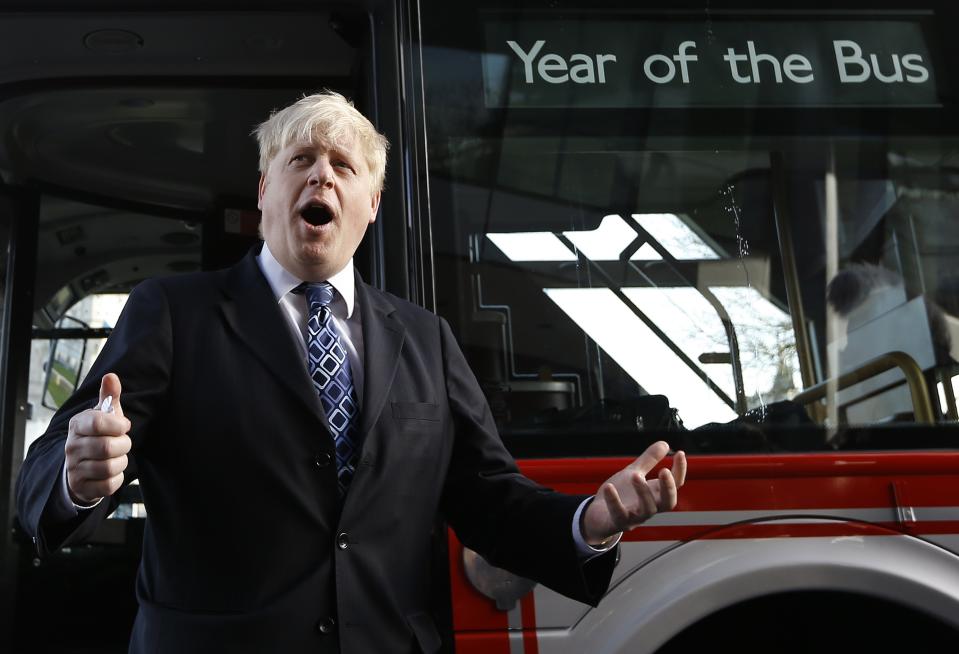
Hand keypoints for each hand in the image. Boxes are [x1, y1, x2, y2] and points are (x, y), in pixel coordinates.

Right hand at [64, 373, 131, 503]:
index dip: (118, 424)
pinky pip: (108, 485)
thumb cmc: (98, 435)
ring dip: (121, 462)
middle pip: (107, 447)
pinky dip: (117, 479)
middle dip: (124, 445)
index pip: (97, 422)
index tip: (124, 426)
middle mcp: (72, 447)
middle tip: (123, 443)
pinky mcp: (82, 487)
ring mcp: (74, 469)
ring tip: (117, 457)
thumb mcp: (103, 415)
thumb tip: (111, 376)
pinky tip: (113, 472)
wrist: (82, 466)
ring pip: (109, 467)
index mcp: (77, 425)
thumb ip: (109, 397)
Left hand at [582, 441, 686, 544]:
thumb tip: (665, 443)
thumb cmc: (621, 495)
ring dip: (643, 492)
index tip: (680, 453)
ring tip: (635, 475)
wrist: (599, 514)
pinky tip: (609, 487)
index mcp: (655, 494)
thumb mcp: (634, 473)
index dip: (680, 470)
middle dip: (668, 488)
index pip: (675, 485)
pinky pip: (619, 514)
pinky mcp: (618, 522)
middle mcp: (650, 507)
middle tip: (665, 471)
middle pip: (668, 502)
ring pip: (647, 509)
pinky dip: (614, 501)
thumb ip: (649, 460)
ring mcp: (635, 517)